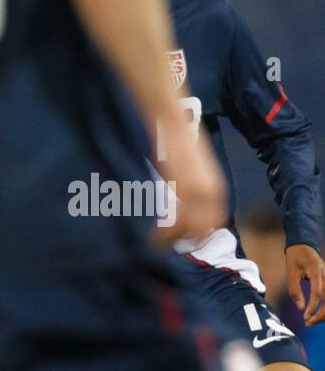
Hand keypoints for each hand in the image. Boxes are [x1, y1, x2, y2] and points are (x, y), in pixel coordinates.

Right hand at [154, 121, 226, 245]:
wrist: (171, 124)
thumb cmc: (177, 143)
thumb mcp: (192, 168)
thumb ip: (193, 186)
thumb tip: (184, 204)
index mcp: (216, 187)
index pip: (214, 221)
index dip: (199, 235)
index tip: (184, 241)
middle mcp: (212, 192)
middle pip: (203, 229)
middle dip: (185, 241)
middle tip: (166, 246)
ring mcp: (198, 191)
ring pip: (189, 229)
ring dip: (172, 240)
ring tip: (156, 243)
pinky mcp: (183, 189)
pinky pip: (177, 221)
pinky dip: (164, 232)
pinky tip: (154, 234)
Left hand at [286, 244, 324, 325]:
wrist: (304, 246)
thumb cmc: (295, 259)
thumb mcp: (291, 273)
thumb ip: (295, 291)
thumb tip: (300, 308)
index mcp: (317, 271)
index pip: (318, 292)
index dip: (313, 307)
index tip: (305, 317)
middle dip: (321, 314)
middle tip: (308, 323)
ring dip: (324, 312)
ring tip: (311, 320)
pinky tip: (317, 314)